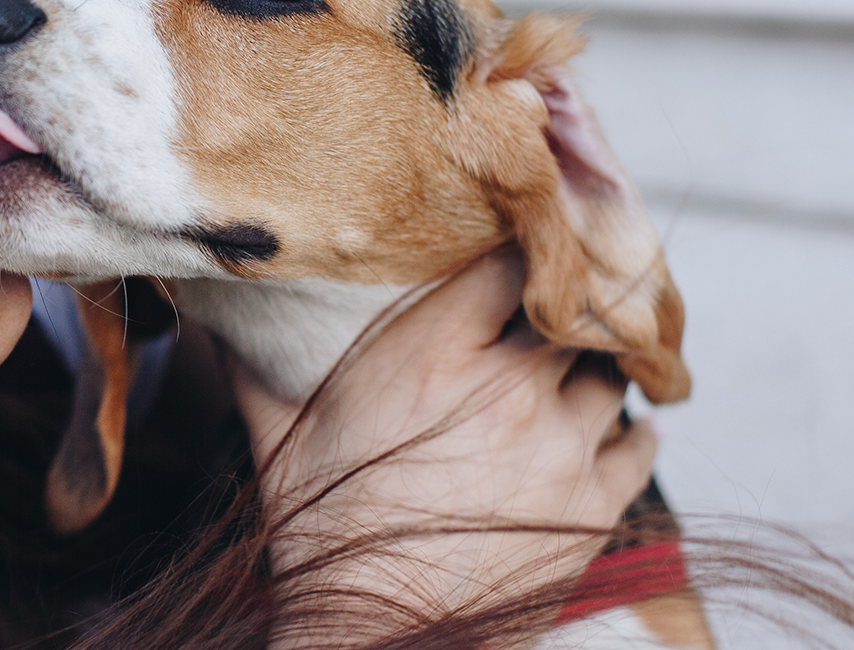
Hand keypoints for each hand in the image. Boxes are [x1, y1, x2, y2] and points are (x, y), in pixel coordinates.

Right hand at [233, 247, 655, 630]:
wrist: (374, 635)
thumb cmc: (320, 533)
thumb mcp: (277, 435)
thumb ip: (255, 362)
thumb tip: (214, 307)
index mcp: (433, 356)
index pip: (511, 259)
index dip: (521, 244)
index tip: (517, 242)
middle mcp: (509, 391)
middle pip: (571, 310)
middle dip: (562, 305)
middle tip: (552, 302)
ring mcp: (562, 449)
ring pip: (610, 372)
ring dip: (593, 369)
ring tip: (572, 371)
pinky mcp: (594, 508)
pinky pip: (638, 444)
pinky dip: (631, 431)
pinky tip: (612, 427)